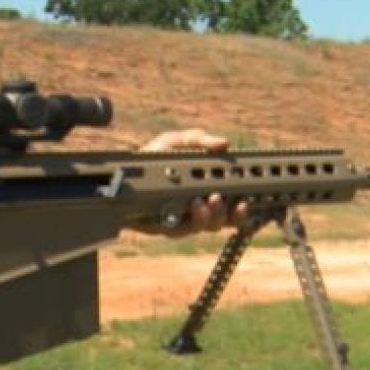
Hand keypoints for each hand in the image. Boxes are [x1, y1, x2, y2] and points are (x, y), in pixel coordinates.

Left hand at [133, 129, 248, 235]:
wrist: (119, 173)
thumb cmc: (151, 158)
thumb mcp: (175, 143)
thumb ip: (197, 139)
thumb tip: (223, 143)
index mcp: (207, 187)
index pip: (234, 200)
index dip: (246, 204)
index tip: (250, 198)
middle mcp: (200, 205)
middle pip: (227, 219)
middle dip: (233, 214)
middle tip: (229, 200)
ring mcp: (184, 218)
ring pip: (208, 226)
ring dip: (213, 215)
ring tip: (206, 201)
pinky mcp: (167, 226)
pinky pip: (185, 229)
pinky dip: (192, 219)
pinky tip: (192, 207)